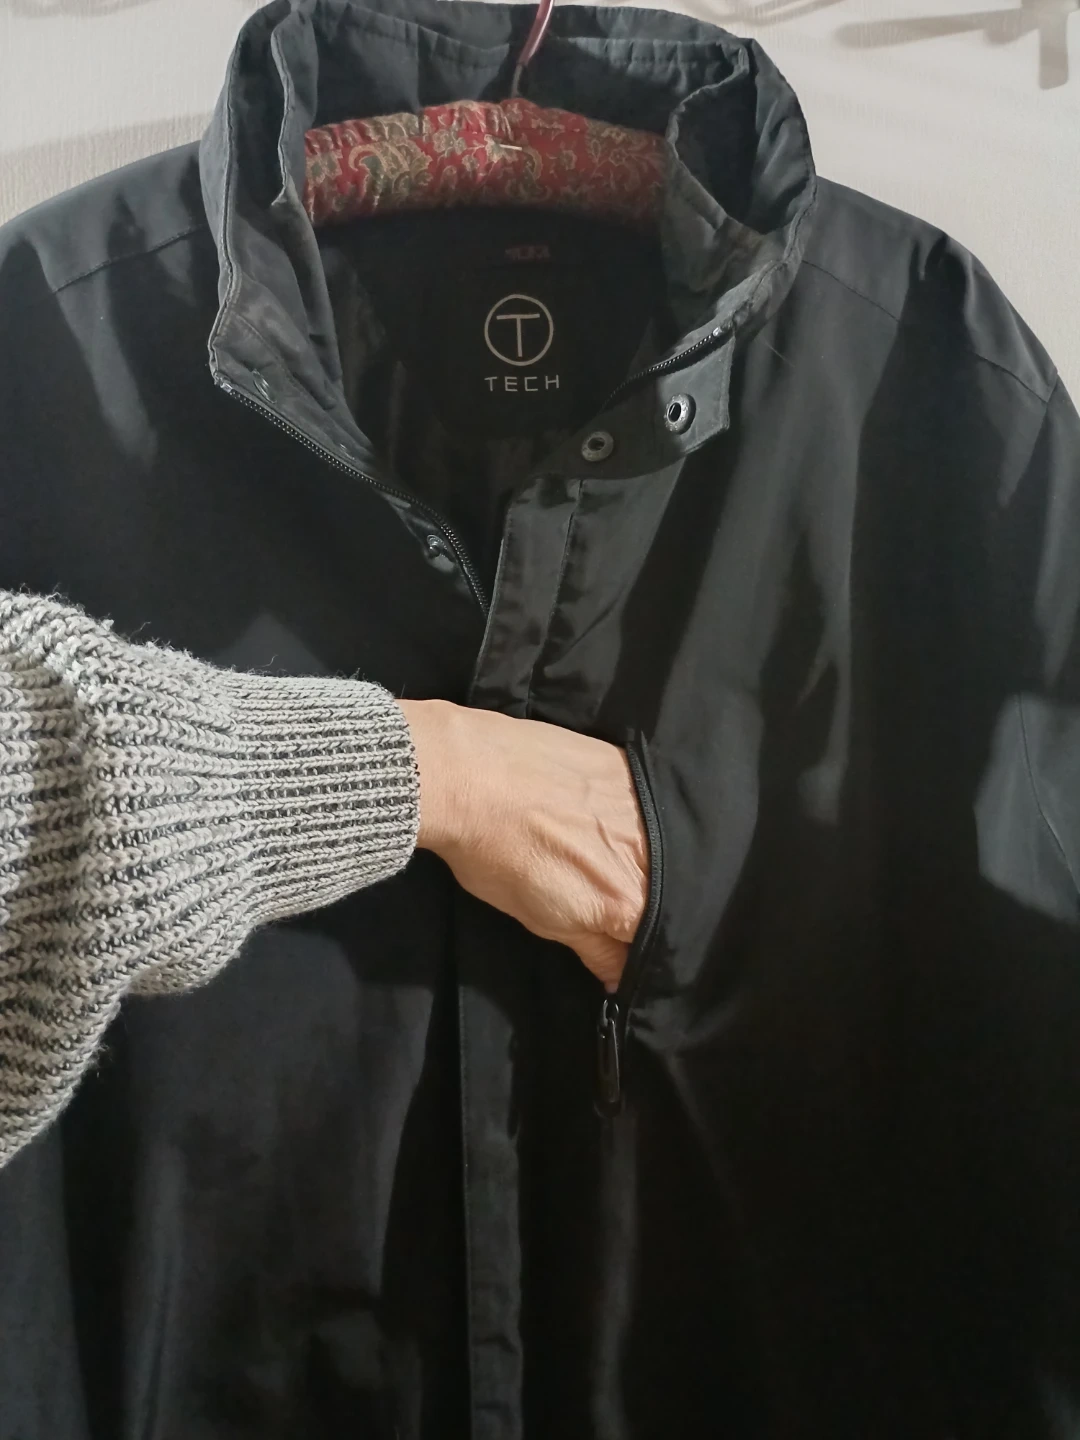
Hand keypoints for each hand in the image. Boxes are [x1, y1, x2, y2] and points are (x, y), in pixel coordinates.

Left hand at [397, 700, 647, 989]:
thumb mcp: (541, 918)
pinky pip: (655, 805)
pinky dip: (638, 819)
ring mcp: (644, 806)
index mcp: (630, 902)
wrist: (468, 776)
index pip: (660, 943)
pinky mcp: (629, 768)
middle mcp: (650, 855)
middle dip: (649, 903)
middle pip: (672, 895)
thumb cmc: (493, 852)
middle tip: (604, 890)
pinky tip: (605, 815)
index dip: (641, 946)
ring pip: (669, 849)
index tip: (621, 941)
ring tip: (599, 851)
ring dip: (646, 859)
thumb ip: (596, 950)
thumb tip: (620, 979)